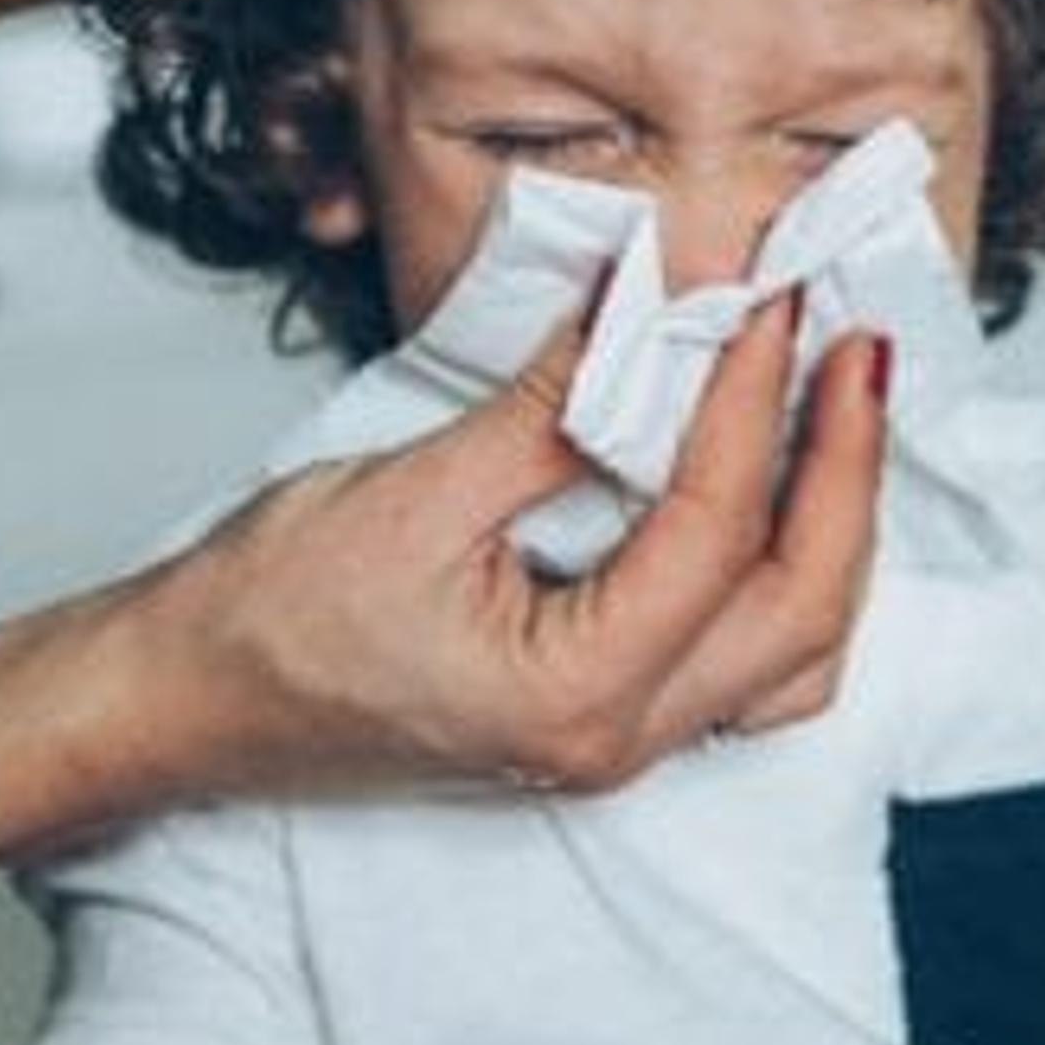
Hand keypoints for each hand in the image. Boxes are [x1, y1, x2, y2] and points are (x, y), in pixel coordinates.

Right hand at [0, 293, 876, 879]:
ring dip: (832, 529)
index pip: (714, 528)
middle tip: (857, 343)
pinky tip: (776, 492)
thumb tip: (646, 300)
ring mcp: (617, 746)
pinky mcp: (602, 723)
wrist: (186, 702)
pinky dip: (783, 576)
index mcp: (575, 696)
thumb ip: (550, 404)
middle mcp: (617, 741)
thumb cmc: (268, 617)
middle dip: (843, 466)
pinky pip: (745, 667)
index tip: (772, 298)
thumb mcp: (414, 489)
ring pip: (794, 652)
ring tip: (838, 409)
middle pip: (801, 606)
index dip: (753, 398)